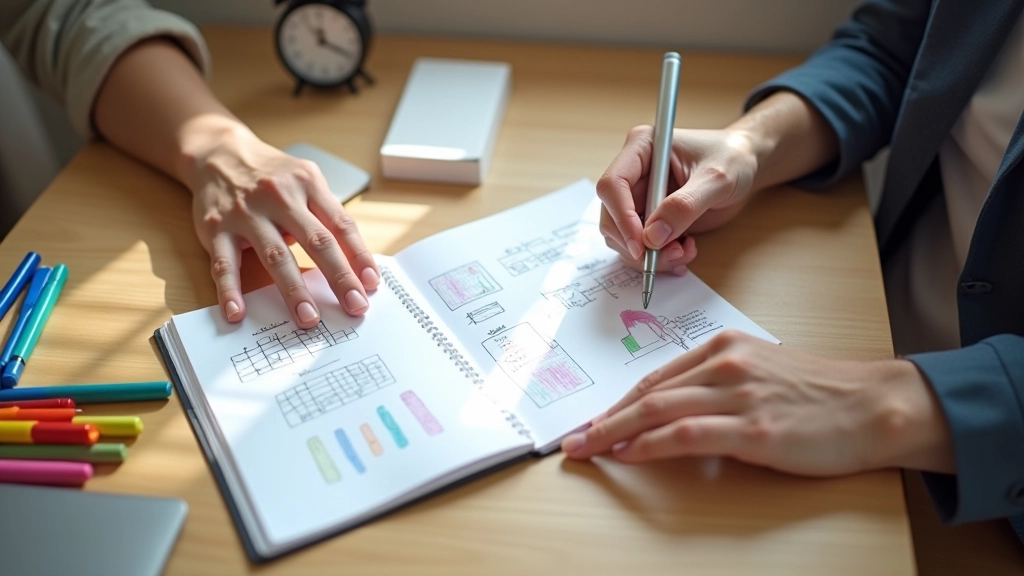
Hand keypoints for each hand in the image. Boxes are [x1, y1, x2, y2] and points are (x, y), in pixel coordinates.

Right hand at [179, 123, 378, 327]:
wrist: (218, 154)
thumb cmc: (272, 175)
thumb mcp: (305, 181)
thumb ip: (327, 214)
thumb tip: (356, 263)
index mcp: (307, 184)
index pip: (341, 224)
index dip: (359, 255)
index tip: (372, 284)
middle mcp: (278, 196)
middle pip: (316, 241)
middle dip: (339, 277)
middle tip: (355, 307)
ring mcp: (246, 213)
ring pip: (275, 256)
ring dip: (294, 290)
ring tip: (309, 318)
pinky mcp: (216, 229)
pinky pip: (224, 264)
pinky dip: (230, 291)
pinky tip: (237, 313)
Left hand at [561, 331, 954, 475]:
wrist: (873, 405)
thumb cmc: (819, 394)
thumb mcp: (762, 371)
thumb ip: (718, 383)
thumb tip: (673, 410)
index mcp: (725, 346)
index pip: (657, 377)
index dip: (619, 402)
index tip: (595, 419)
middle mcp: (725, 364)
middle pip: (648, 393)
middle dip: (604, 417)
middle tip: (572, 437)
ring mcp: (738, 395)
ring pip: (657, 410)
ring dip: (614, 431)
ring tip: (586, 448)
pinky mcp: (753, 427)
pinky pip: (685, 434)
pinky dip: (649, 445)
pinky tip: (628, 454)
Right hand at [596, 127, 759, 272]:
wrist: (745, 166)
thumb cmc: (732, 159)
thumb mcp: (717, 179)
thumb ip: (685, 205)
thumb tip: (653, 236)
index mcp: (641, 148)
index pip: (613, 184)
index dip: (621, 216)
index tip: (641, 243)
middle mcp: (634, 173)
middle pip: (612, 216)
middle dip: (636, 244)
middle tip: (670, 256)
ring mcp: (639, 197)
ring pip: (623, 237)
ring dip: (650, 255)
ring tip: (684, 252)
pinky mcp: (649, 218)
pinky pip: (641, 246)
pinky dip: (659, 258)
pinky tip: (684, 252)